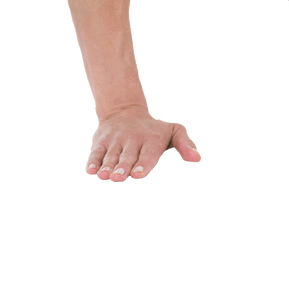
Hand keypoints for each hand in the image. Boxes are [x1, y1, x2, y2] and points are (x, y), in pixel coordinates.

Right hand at [84, 105, 201, 182]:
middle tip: (119, 178)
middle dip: (122, 167)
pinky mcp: (100, 141)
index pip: (147, 154)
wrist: (125, 110)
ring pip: (110, 155)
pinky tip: (91, 170)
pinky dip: (93, 161)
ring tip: (104, 176)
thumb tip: (197, 158)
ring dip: (107, 166)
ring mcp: (115, 141)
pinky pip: (95, 152)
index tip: (138, 174)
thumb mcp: (173, 131)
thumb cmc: (154, 129)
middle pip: (127, 156)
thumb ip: (185, 144)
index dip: (143, 164)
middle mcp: (132, 139)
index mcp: (151, 140)